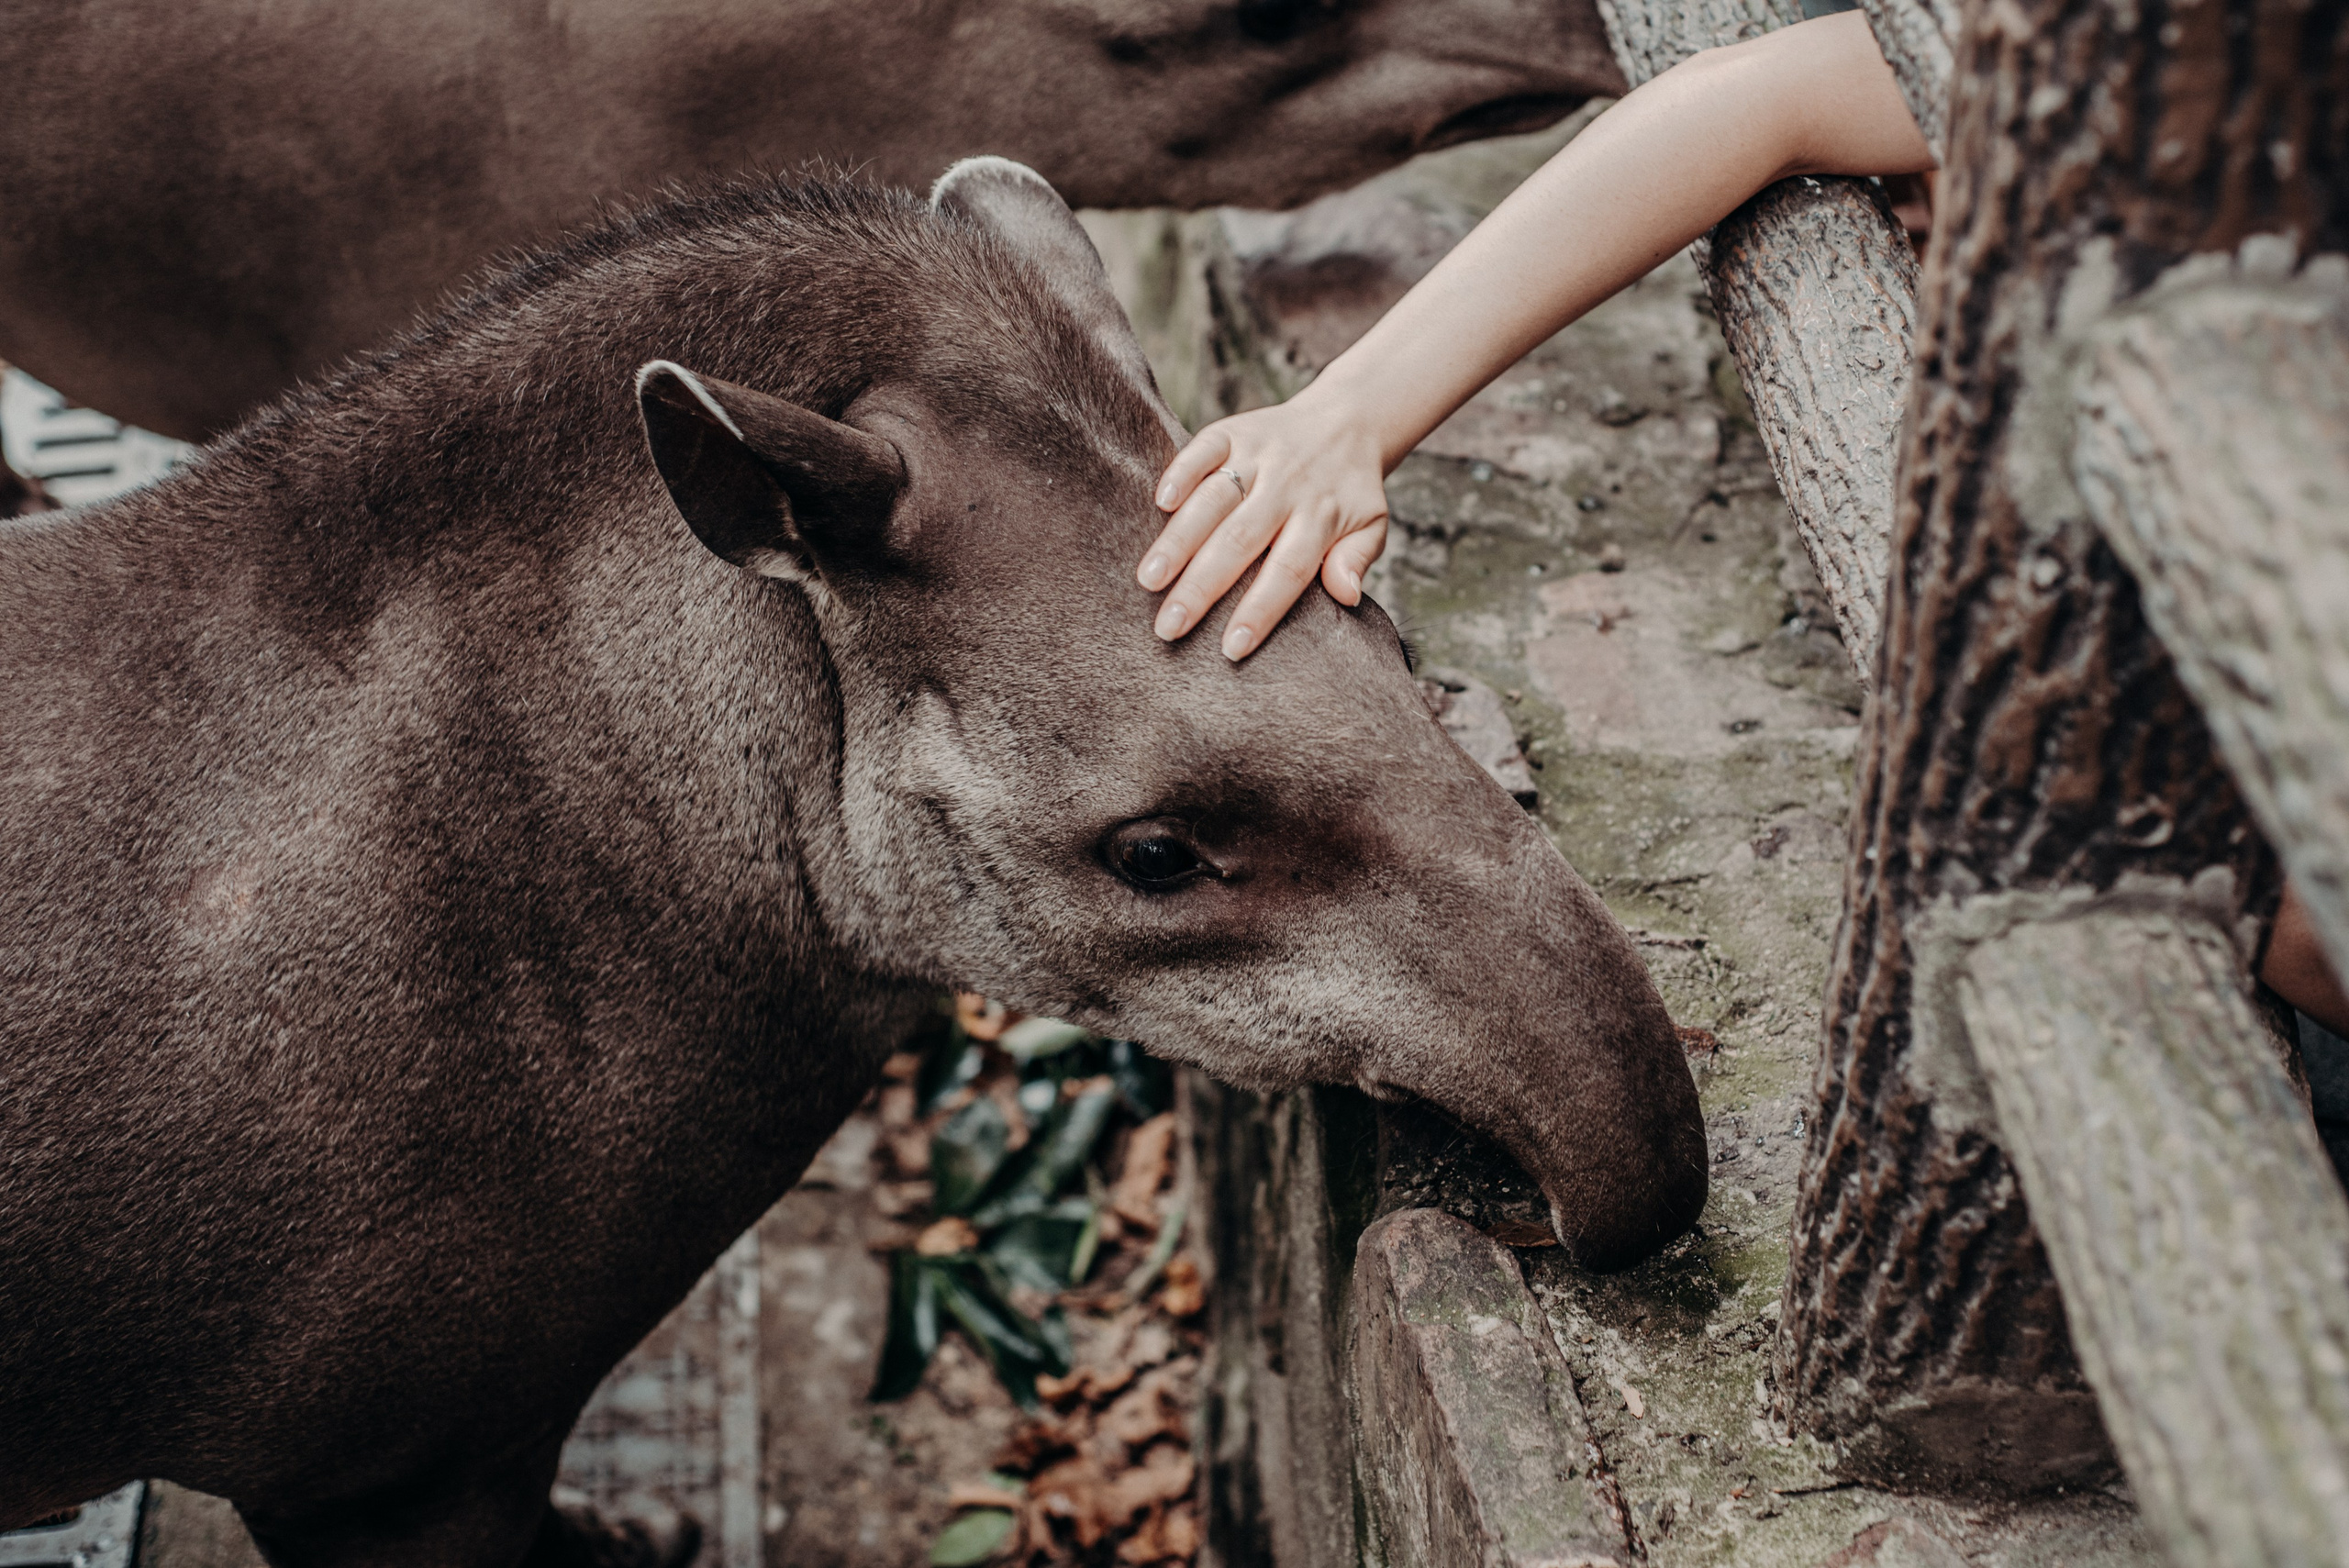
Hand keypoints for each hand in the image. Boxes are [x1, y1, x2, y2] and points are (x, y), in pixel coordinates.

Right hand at [1138, 393, 1390, 659]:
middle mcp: (1287, 486)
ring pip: (1213, 500)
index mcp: (1321, 517)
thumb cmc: (1349, 492)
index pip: (1288, 571)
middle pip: (1239, 541)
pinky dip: (1181, 471)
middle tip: (1168, 628)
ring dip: (1178, 539)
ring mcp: (1258, 456)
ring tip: (1149, 580)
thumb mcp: (1372, 525)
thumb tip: (1347, 595)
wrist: (1345, 422)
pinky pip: (1204, 447)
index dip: (1259, 610)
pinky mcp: (1234, 432)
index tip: (1230, 648)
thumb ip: (1357, 559)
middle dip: (1200, 587)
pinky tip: (1159, 503)